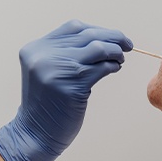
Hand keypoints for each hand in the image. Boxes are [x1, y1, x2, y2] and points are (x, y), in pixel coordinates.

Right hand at [0, 20, 132, 160]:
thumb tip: (101, 38)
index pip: (73, 27)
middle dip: (112, 36)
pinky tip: (114, 68)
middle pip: (87, 35)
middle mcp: (43, 56)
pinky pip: (101, 68)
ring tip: (120, 58)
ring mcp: (57, 70)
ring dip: (115, 51)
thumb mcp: (46, 69)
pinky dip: (112, 65)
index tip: (111, 36)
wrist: (35, 133)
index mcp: (35, 48)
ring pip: (97, 48)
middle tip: (126, 43)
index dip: (96, 29)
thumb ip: (63, 52)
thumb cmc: (46, 102)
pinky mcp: (71, 86)